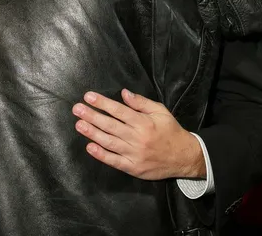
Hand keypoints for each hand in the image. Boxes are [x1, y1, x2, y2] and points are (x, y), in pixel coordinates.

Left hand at [72, 89, 204, 179]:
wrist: (184, 157)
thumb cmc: (170, 130)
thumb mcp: (160, 111)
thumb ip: (141, 102)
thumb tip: (124, 93)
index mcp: (144, 122)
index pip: (118, 110)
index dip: (102, 103)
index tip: (88, 96)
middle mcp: (137, 138)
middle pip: (110, 125)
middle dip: (92, 116)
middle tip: (77, 109)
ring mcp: (134, 154)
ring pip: (109, 142)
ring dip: (92, 133)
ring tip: (79, 125)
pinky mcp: (133, 167)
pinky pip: (114, 161)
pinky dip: (101, 154)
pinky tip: (90, 147)